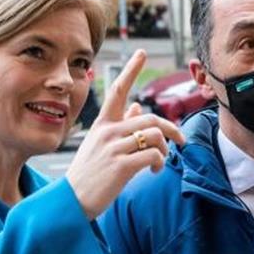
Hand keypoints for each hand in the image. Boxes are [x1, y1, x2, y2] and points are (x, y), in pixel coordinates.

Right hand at [65, 50, 185, 219]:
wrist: (72, 200)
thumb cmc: (89, 174)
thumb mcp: (99, 145)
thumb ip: (119, 125)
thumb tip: (135, 107)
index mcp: (102, 124)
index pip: (118, 90)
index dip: (131, 69)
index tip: (142, 52)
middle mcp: (108, 132)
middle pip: (150, 118)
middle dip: (172, 129)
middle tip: (181, 142)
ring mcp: (114, 148)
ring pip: (155, 136)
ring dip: (165, 150)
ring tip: (159, 162)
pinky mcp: (121, 166)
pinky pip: (153, 154)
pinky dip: (159, 162)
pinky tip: (154, 170)